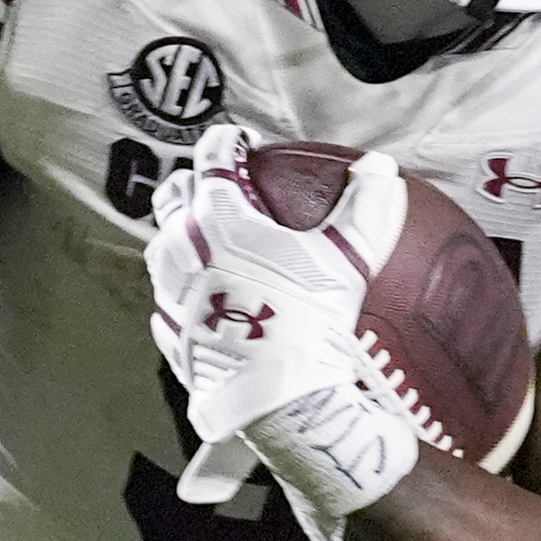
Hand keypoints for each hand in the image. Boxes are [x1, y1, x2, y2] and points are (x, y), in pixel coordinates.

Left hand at [142, 125, 421, 516]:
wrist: (277, 398)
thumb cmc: (309, 322)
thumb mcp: (346, 258)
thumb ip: (365, 207)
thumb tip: (381, 171)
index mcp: (218, 218)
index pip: (212, 157)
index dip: (228, 141)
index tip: (241, 142)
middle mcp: (182, 249)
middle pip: (172, 197)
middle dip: (191, 182)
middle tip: (216, 183)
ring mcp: (170, 294)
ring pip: (160, 248)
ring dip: (177, 233)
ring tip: (201, 237)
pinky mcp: (170, 334)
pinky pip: (166, 300)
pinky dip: (181, 289)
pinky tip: (200, 295)